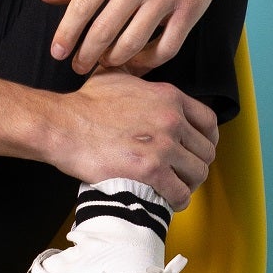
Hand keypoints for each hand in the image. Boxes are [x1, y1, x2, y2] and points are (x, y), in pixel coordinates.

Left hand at [41, 0, 230, 74]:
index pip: (81, 6)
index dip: (66, 34)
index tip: (57, 54)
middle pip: (104, 31)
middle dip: (86, 56)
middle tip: (78, 67)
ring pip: (133, 44)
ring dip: (115, 61)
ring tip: (106, 63)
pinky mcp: (190, 9)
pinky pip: (167, 48)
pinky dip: (149, 62)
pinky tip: (138, 61)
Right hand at [44, 71, 218, 208]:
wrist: (63, 125)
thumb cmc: (84, 104)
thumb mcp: (117, 76)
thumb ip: (138, 76)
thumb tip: (137, 70)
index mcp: (169, 97)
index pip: (209, 122)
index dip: (207, 140)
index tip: (198, 150)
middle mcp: (172, 120)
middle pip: (206, 151)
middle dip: (197, 164)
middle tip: (183, 174)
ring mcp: (163, 146)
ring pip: (197, 173)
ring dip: (189, 184)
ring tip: (176, 189)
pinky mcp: (150, 171)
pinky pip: (180, 192)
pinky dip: (178, 200)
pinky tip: (168, 201)